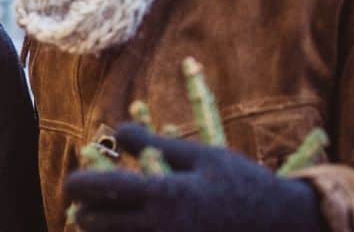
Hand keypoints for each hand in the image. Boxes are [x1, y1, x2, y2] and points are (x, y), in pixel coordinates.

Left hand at [65, 124, 321, 231]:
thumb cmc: (242, 184)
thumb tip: (116, 132)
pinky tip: (133, 230)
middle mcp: (161, 227)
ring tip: (101, 222)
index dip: (79, 185)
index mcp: (165, 195)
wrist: (282, 226)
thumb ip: (156, 145)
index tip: (72, 183)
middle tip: (83, 206)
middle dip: (85, 214)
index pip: (103, 189)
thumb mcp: (202, 157)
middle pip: (98, 225)